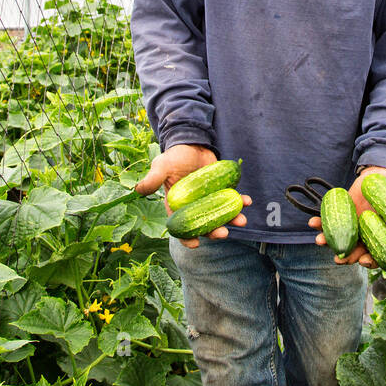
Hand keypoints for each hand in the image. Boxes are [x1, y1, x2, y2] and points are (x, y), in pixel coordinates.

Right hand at [135, 143, 250, 247]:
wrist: (192, 142)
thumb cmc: (174, 156)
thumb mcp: (162, 166)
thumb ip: (153, 179)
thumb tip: (138, 190)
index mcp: (178, 206)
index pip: (182, 227)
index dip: (187, 237)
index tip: (196, 244)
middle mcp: (194, 206)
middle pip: (204, 225)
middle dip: (214, 232)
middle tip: (224, 233)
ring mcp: (209, 199)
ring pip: (221, 214)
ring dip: (231, 219)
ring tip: (241, 220)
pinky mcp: (221, 189)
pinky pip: (231, 198)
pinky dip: (240, 201)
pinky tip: (247, 201)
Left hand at [310, 166, 385, 267]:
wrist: (378, 176)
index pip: (380, 254)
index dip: (373, 261)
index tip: (365, 261)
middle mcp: (368, 236)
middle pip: (358, 252)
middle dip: (348, 257)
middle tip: (339, 258)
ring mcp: (354, 228)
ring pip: (341, 241)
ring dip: (329, 243)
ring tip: (320, 240)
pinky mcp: (342, 217)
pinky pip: (330, 223)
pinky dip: (321, 224)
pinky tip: (312, 222)